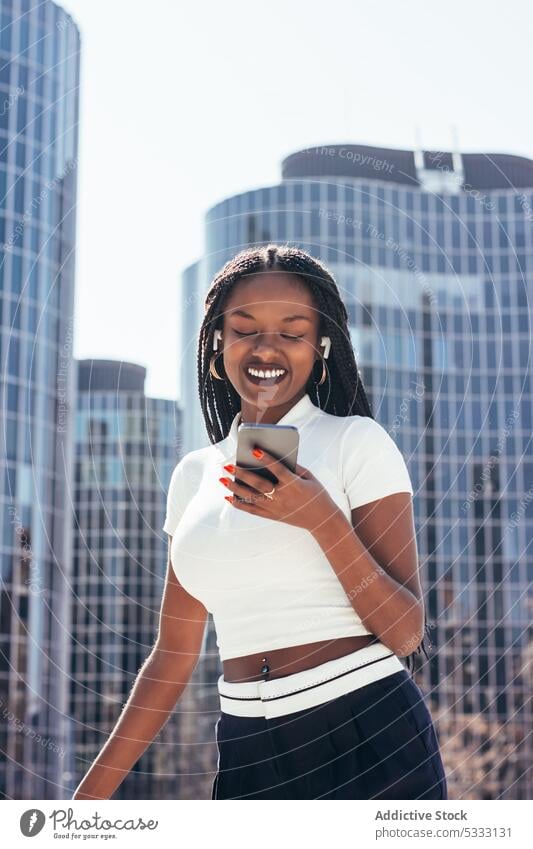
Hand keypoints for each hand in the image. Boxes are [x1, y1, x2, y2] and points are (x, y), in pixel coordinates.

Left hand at [219, 446, 338, 531]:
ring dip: (235, 488)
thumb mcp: (310, 478)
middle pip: (259, 484)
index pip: (278, 470)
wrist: (323, 520)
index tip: (255, 449)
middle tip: (229, 465)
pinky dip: (239, 504)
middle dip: (243, 474)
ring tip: (223, 479)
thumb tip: (276, 457)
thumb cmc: (317, 494)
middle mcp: (283, 496)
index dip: (266, 459)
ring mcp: (276, 508)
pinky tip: (229, 497)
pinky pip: (252, 510)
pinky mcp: (272, 516)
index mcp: (294, 484)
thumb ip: (294, 467)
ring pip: (252, 498)